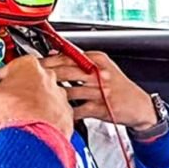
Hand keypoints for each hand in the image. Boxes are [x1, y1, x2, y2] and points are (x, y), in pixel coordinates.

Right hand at [0, 55, 73, 137]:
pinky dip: (40, 120)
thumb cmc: (16, 113)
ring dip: (26, 107)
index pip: (1, 73)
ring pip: (37, 99)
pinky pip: (49, 114)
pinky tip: (29, 127)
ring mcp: (58, 94)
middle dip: (9, 97)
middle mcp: (46, 76)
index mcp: (26, 64)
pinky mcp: (65, 112)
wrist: (37, 136)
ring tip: (14, 120)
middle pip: (21, 84)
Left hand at [40, 50, 157, 130]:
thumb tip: (53, 55)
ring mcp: (100, 91)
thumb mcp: (103, 68)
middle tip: (28, 79)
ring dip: (52, 95)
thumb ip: (80, 62)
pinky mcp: (100, 108)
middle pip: (65, 71)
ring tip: (38, 97)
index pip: (68, 56)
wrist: (140, 106)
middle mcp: (99, 74)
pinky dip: (65, 111)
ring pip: (68, 90)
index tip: (33, 63)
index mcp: (98, 60)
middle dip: (45, 75)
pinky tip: (55, 112)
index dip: (48, 60)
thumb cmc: (119, 88)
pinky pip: (76, 110)